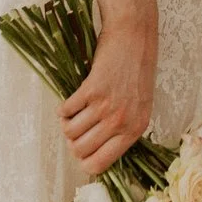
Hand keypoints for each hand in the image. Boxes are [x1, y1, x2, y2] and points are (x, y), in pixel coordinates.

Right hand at [59, 4, 155, 177]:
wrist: (135, 36)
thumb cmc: (137, 70)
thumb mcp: (138, 105)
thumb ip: (122, 128)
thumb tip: (96, 151)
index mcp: (135, 130)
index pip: (101, 165)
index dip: (85, 161)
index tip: (82, 150)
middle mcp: (121, 122)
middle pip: (80, 151)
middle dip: (72, 142)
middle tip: (77, 127)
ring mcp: (106, 106)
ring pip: (70, 132)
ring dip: (67, 123)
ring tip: (74, 112)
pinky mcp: (91, 89)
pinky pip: (66, 111)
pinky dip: (63, 108)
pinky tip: (72, 100)